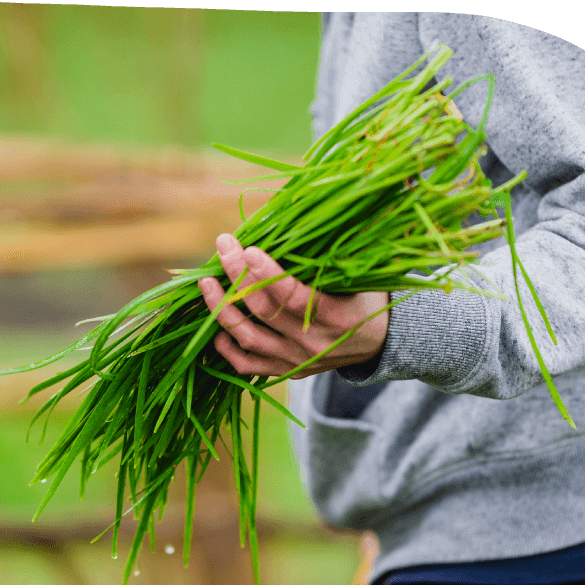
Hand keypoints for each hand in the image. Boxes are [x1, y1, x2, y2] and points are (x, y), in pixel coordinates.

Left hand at [197, 234, 389, 379]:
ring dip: (222, 308)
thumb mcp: (361, 276)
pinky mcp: (285, 370)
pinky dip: (226, 347)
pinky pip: (247, 365)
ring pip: (248, 337)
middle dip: (237, 275)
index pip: (293, 296)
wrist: (378, 343)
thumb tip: (300, 213)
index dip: (267, 273)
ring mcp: (296, 360)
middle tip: (223, 246)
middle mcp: (312, 343)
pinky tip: (214, 325)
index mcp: (336, 318)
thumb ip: (333, 255)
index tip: (248, 249)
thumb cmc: (366, 297)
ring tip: (206, 282)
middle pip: (264, 310)